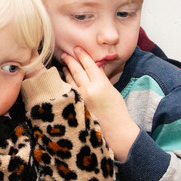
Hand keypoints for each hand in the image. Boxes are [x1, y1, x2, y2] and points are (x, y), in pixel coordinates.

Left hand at [60, 47, 136, 161]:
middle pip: (77, 71)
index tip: (77, 48)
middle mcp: (89, 91)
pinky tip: (63, 80)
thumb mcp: (112, 91)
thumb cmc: (117, 112)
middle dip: (71, 60)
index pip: (89, 66)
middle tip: (66, 53)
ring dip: (66, 71)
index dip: (83, 56)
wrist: (116, 131)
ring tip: (64, 64)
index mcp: (101, 85)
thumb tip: (94, 67)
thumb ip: (101, 78)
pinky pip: (68, 91)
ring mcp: (80, 100)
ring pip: (70, 80)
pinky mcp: (75, 107)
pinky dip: (65, 84)